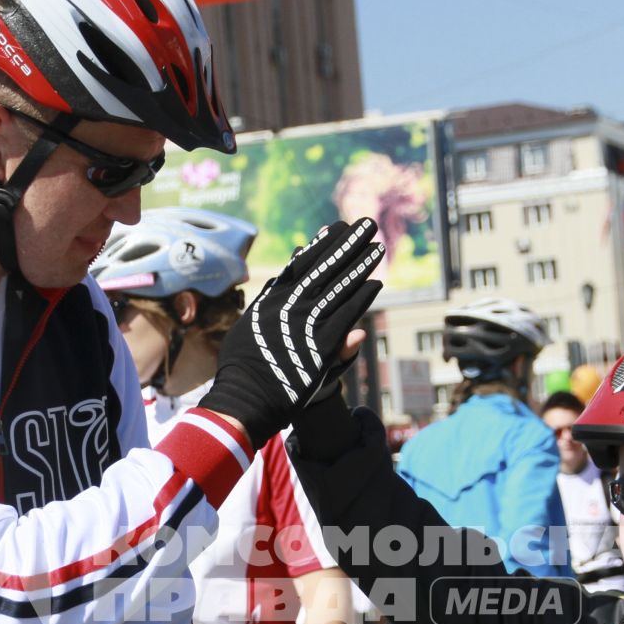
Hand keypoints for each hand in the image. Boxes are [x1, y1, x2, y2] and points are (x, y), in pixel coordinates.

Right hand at [200, 218, 384, 446]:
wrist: (246, 399)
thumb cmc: (246, 366)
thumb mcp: (251, 327)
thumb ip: (270, 299)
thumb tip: (287, 276)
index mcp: (271, 300)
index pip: (300, 264)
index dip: (320, 245)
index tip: (334, 228)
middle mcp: (289, 306)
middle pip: (324, 268)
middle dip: (347, 244)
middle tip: (365, 225)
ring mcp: (306, 323)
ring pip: (339, 286)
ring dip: (361, 264)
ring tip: (377, 245)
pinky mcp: (322, 346)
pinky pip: (347, 315)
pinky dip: (363, 298)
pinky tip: (377, 283)